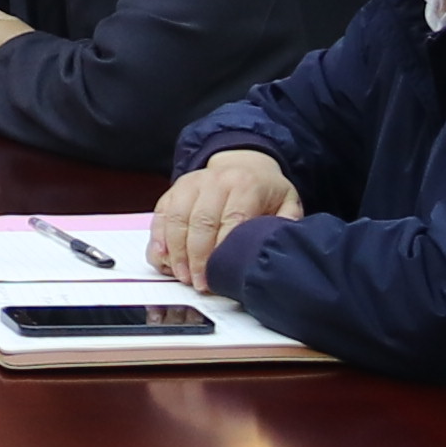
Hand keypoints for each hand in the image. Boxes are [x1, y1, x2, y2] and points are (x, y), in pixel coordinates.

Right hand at [152, 149, 296, 284]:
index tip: (219, 276)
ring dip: (176, 252)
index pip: (231, 221)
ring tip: (182, 275)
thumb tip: (277, 246)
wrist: (244, 164)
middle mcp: (215, 180)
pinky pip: (162, 214)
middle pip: (200, 222)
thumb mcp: (286, 202)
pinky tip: (163, 257)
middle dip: (197, 257)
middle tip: (198, 283)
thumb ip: (286, 223)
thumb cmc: (264, 190)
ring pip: (177, 219)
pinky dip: (159, 238)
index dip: (222, 251)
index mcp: (245, 185)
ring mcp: (192, 183)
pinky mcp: (175, 189)